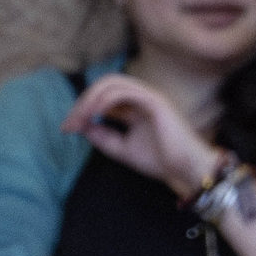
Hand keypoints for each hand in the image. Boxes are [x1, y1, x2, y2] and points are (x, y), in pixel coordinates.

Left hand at [62, 73, 223, 196]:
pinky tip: (96, 113)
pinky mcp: (155, 101)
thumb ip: (101, 136)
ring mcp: (150, 97)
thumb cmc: (162, 161)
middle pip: (104, 85)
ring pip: (111, 84)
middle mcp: (142, 98)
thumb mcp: (121, 149)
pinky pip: (124, 92)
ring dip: (90, 99)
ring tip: (79, 118)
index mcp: (136, 108)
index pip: (103, 97)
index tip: (68, 128)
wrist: (187, 171)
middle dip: (82, 101)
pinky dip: (105, 100)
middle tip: (70, 122)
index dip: (82, 108)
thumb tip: (79, 125)